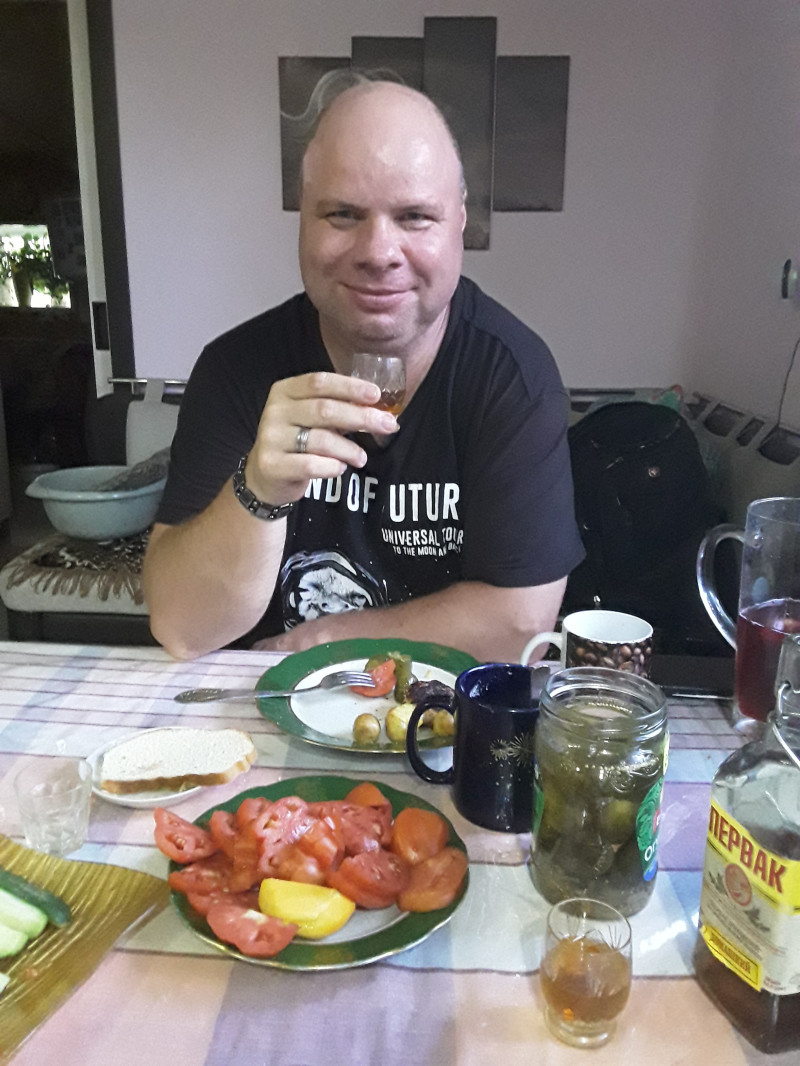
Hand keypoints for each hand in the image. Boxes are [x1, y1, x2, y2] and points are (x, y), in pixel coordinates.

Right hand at [244, 371, 398, 505]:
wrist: (266, 476)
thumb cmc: (297, 442)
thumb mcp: (312, 419)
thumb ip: (338, 410)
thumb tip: (380, 410)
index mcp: (285, 391)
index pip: (319, 382)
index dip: (350, 387)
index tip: (376, 395)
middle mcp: (275, 411)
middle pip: (325, 409)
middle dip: (361, 417)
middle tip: (387, 425)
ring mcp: (271, 438)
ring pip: (321, 439)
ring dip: (349, 449)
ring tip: (361, 457)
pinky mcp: (272, 464)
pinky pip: (311, 465)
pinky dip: (332, 467)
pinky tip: (340, 468)